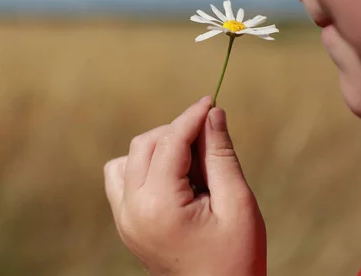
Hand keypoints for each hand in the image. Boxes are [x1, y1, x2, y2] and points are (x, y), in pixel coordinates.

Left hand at [104, 96, 266, 275]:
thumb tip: (213, 113)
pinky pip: (122, 179)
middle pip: (145, 145)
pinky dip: (143, 168)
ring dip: (158, 149)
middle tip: (211, 142)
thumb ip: (222, 155)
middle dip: (178, 133)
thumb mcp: (238, 204)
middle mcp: (132, 211)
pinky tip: (173, 179)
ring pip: (128, 159)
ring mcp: (124, 220)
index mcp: (159, 206)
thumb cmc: (236, 258)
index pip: (170, 142)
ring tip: (193, 166)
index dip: (192, 117)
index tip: (211, 101)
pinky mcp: (126, 224)